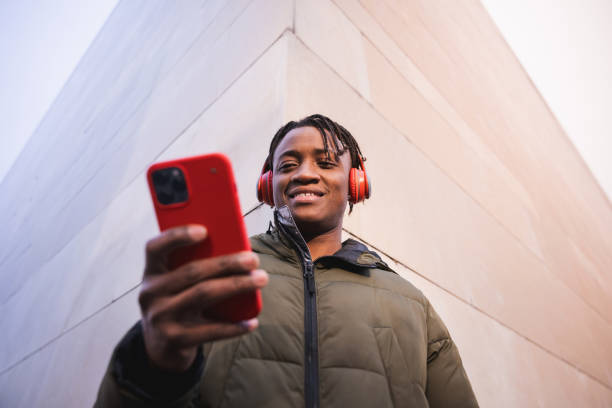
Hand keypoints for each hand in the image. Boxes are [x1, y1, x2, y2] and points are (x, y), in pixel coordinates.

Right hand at [138, 225, 267, 371]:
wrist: (159, 348)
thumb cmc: (176, 303)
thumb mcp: (174, 284)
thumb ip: (192, 267)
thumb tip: (235, 252)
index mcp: (151, 273)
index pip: (155, 248)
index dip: (177, 236)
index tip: (204, 230)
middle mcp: (151, 294)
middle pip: (192, 271)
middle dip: (227, 263)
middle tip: (254, 259)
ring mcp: (161, 318)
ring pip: (204, 295)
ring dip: (237, 285)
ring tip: (261, 279)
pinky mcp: (175, 340)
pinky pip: (210, 331)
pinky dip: (234, 326)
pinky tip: (252, 321)